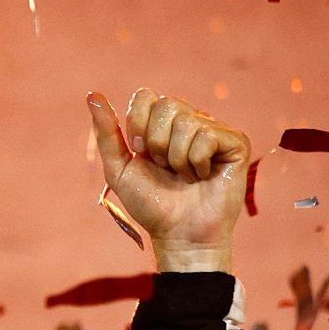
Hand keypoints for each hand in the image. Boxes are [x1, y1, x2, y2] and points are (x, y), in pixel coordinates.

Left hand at [87, 89, 249, 270]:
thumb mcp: (119, 168)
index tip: (141, 155)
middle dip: (156, 143)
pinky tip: (203, 176)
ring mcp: (215, 130)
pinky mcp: (236, 142)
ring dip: (176, 158)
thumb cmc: (151, 203)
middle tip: (164, 167)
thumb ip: (106, 133)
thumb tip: (92, 96)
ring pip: (186, 122)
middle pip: (166, 104)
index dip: (137, 126)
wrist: (178, 233)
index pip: (145, 96)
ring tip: (184, 176)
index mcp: (162, 124)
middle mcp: (190, 121)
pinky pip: (207, 136)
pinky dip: (196, 162)